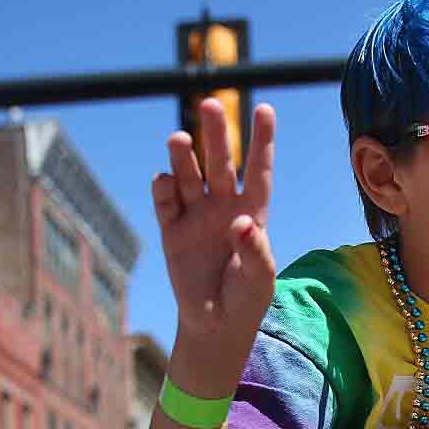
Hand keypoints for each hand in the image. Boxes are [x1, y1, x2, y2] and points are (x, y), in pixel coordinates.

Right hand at [152, 99, 277, 394]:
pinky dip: (163, 190)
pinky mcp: (172, 231)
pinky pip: (166, 204)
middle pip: (220, 163)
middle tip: (210, 103)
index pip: (258, 171)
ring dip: (184, 158)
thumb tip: (241, 223)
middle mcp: (223, 207)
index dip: (262, 141)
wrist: (216, 325)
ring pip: (189, 177)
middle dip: (216, 135)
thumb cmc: (246, 299)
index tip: (264, 109)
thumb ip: (255, 251)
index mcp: (252, 213)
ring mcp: (196, 216)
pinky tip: (164, 180)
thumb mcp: (260, 280)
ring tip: (179, 139)